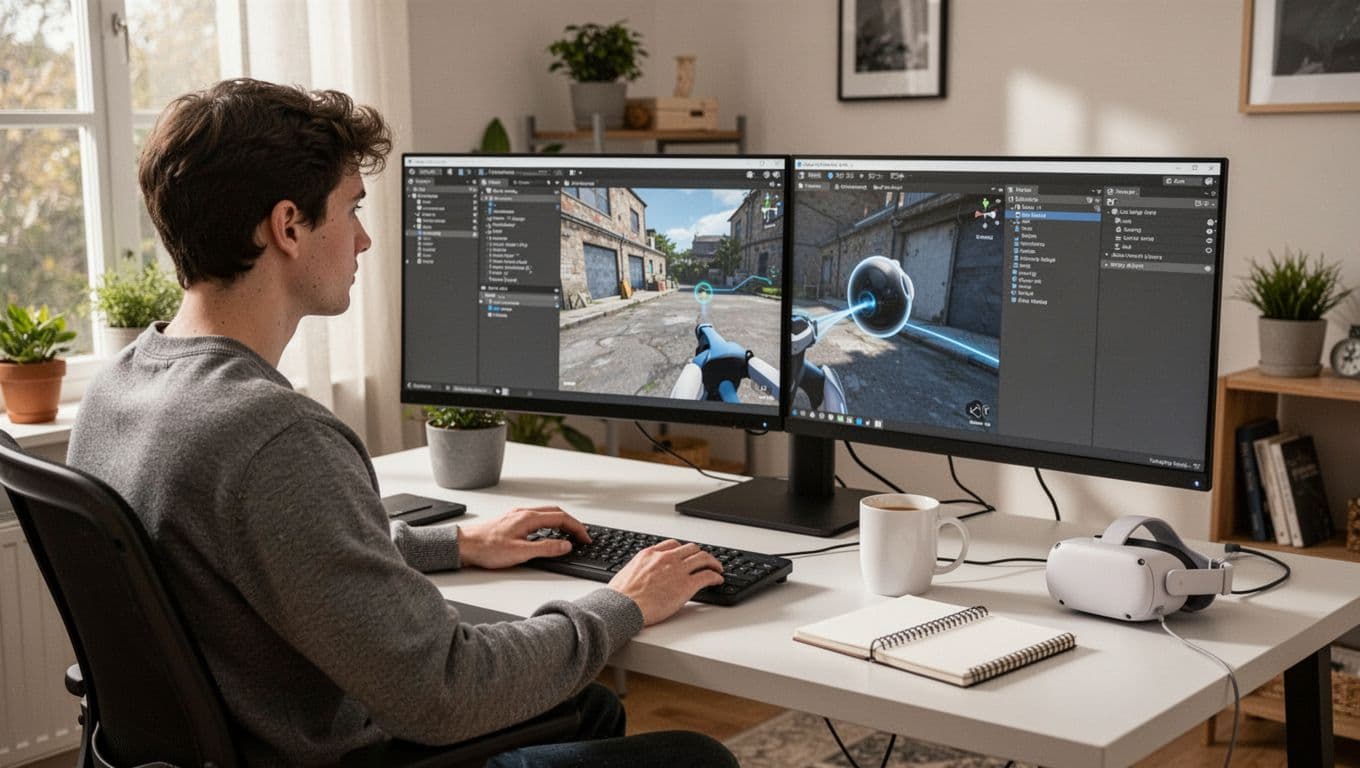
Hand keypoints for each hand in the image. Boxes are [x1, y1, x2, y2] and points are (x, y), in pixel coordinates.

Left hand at [458, 506, 591, 569]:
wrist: (463, 545)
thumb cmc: (486, 548)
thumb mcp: (520, 553)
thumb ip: (545, 548)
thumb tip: (565, 545)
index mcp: (528, 518)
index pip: (562, 518)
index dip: (577, 528)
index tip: (585, 538)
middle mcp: (523, 512)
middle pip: (556, 512)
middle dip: (572, 523)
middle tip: (581, 536)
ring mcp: (516, 515)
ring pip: (546, 513)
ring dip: (560, 522)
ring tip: (568, 534)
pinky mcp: (510, 520)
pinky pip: (536, 517)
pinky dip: (548, 523)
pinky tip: (545, 533)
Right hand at [607, 540, 724, 625]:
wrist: (622, 606)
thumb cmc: (620, 596)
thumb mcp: (627, 573)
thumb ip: (639, 569)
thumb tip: (640, 574)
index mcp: (650, 554)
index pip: (672, 545)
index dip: (682, 549)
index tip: (686, 554)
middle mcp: (666, 559)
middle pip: (690, 548)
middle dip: (700, 554)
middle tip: (705, 560)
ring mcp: (677, 571)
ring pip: (702, 558)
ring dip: (713, 562)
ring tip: (717, 568)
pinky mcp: (686, 585)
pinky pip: (707, 576)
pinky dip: (716, 576)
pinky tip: (718, 580)